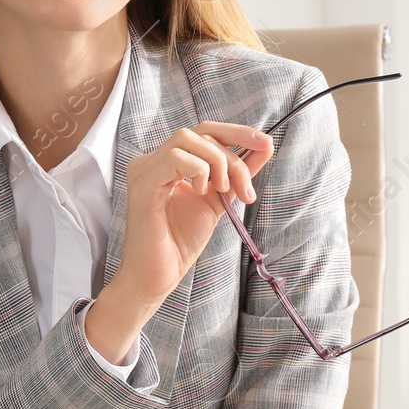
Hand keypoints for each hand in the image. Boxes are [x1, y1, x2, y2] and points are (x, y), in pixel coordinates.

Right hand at [112, 122, 273, 304]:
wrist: (157, 276)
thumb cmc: (180, 242)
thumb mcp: (218, 200)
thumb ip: (237, 174)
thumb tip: (265, 147)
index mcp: (168, 162)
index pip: (203, 132)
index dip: (236, 132)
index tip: (265, 143)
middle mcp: (152, 160)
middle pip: (199, 132)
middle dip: (232, 154)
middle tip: (245, 187)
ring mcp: (144, 169)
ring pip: (187, 139)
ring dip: (217, 163)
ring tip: (223, 191)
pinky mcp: (142, 184)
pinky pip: (174, 158)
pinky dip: (198, 170)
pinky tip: (201, 193)